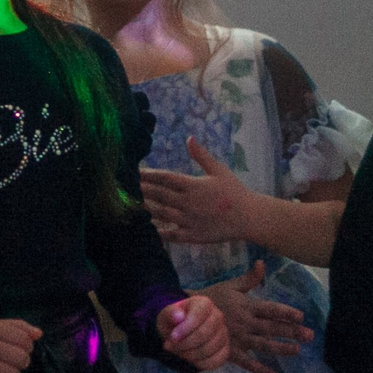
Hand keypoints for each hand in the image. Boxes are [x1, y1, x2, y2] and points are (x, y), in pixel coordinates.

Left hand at [140, 139, 262, 246]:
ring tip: (130, 205)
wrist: (248, 217)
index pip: (166, 178)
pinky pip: (171, 234)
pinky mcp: (192, 235)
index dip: (148, 174)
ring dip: (145, 209)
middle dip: (141, 190)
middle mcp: (188, 202)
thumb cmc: (234, 191)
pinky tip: (147, 228)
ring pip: (161, 214)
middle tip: (123, 188)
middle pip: (159, 195)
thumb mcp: (219, 170)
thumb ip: (201, 155)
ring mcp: (189, 220)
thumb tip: (189, 138)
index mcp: (194, 185)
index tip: (134, 172)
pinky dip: (159, 232)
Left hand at [155, 293, 230, 370]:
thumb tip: (178, 317)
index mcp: (204, 304)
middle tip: (170, 346)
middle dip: (185, 344)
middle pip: (205, 333)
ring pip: (210, 349)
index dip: (185, 328)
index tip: (172, 337)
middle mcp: (218, 316)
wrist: (179, 332)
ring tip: (177, 351)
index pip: (199, 315)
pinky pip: (216, 360)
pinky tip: (189, 359)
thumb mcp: (166, 315)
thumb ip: (170, 313)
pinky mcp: (225, 349)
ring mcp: (223, 333)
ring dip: (189, 355)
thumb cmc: (173, 322)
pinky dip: (200, 363)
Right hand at [199, 261, 310, 372]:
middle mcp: (245, 322)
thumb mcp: (230, 286)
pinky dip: (259, 369)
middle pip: (272, 328)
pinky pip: (246, 363)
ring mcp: (238, 338)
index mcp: (246, 305)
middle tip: (310, 335)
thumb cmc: (212, 299)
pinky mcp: (230, 352)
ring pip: (263, 345)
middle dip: (291, 331)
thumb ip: (249, 278)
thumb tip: (262, 263)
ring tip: (297, 350)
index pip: (270, 309)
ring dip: (281, 348)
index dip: (286, 312)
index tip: (301, 317)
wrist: (188, 317)